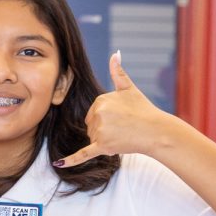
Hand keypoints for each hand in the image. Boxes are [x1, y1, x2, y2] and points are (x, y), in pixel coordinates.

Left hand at [56, 52, 181, 166]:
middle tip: (124, 126)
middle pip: (91, 125)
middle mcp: (98, 114)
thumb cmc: (144, 110)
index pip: (94, 112)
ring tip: (123, 135)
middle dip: (104, 128)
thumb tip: (115, 53)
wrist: (157, 131)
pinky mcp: (102, 146)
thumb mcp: (129, 89)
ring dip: (104, 139)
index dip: (108, 116)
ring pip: (92, 137)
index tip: (122, 115)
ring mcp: (100, 131)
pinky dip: (70, 160)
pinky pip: (83, 154)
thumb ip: (118, 72)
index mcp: (101, 100)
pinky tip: (58, 162)